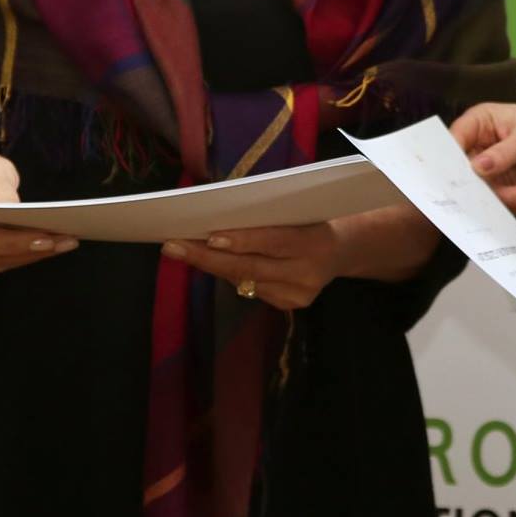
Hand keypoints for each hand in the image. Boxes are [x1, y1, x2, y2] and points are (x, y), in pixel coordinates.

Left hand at [162, 222, 340, 311]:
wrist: (343, 249)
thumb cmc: (313, 217)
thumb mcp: (299, 211)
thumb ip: (269, 217)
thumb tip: (220, 219)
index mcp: (316, 242)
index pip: (274, 242)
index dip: (242, 241)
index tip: (210, 237)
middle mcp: (308, 274)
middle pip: (250, 267)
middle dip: (207, 257)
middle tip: (173, 246)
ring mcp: (299, 294)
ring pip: (245, 281)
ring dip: (212, 266)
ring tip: (181, 251)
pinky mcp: (290, 305)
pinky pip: (251, 289)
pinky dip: (231, 274)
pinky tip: (214, 262)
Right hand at [449, 103, 515, 211]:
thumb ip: (503, 153)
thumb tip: (477, 167)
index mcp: (481, 122)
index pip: (455, 139)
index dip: (450, 157)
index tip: (455, 175)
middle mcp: (480, 146)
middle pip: (460, 170)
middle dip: (472, 184)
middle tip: (485, 193)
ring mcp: (490, 170)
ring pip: (478, 190)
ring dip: (502, 195)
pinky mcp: (502, 189)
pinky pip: (496, 202)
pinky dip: (512, 201)